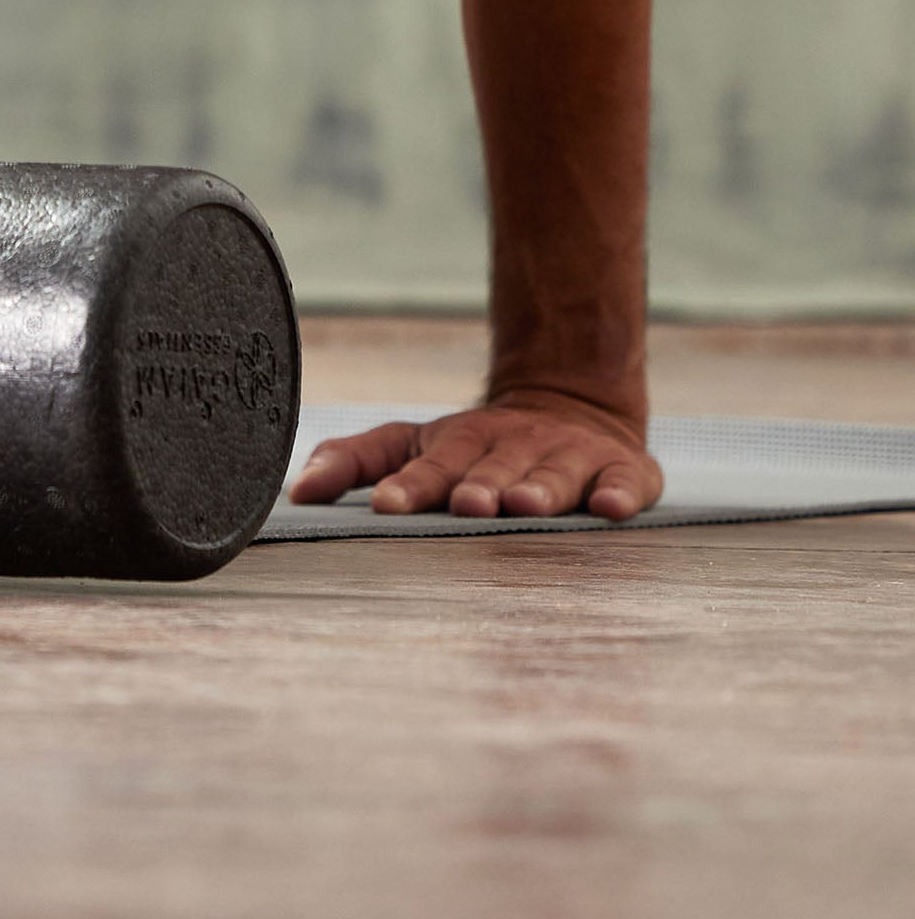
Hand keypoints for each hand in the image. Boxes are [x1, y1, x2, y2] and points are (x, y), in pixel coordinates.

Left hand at [286, 388, 662, 521]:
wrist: (568, 408)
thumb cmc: (471, 448)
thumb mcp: (411, 444)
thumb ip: (353, 462)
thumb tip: (295, 493)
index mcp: (457, 443)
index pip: (426, 464)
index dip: (408, 484)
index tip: (384, 503)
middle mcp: (512, 446)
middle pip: (490, 468)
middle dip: (477, 487)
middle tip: (465, 505)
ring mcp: (568, 456)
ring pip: (551, 472)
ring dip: (539, 489)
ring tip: (524, 506)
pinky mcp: (622, 470)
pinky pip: (623, 483)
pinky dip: (619, 494)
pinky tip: (610, 509)